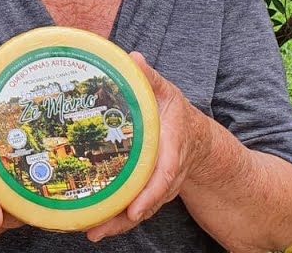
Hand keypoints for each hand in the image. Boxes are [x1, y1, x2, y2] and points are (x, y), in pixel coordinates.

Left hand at [86, 52, 208, 242]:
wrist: (197, 140)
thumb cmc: (176, 114)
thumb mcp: (167, 93)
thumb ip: (151, 78)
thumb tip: (134, 58)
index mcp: (172, 148)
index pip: (164, 174)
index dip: (151, 193)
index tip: (136, 209)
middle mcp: (167, 173)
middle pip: (148, 200)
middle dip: (126, 218)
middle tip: (99, 228)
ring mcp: (159, 186)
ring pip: (141, 209)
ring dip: (119, 225)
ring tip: (94, 232)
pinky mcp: (149, 192)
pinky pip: (135, 208)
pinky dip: (119, 220)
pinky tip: (96, 226)